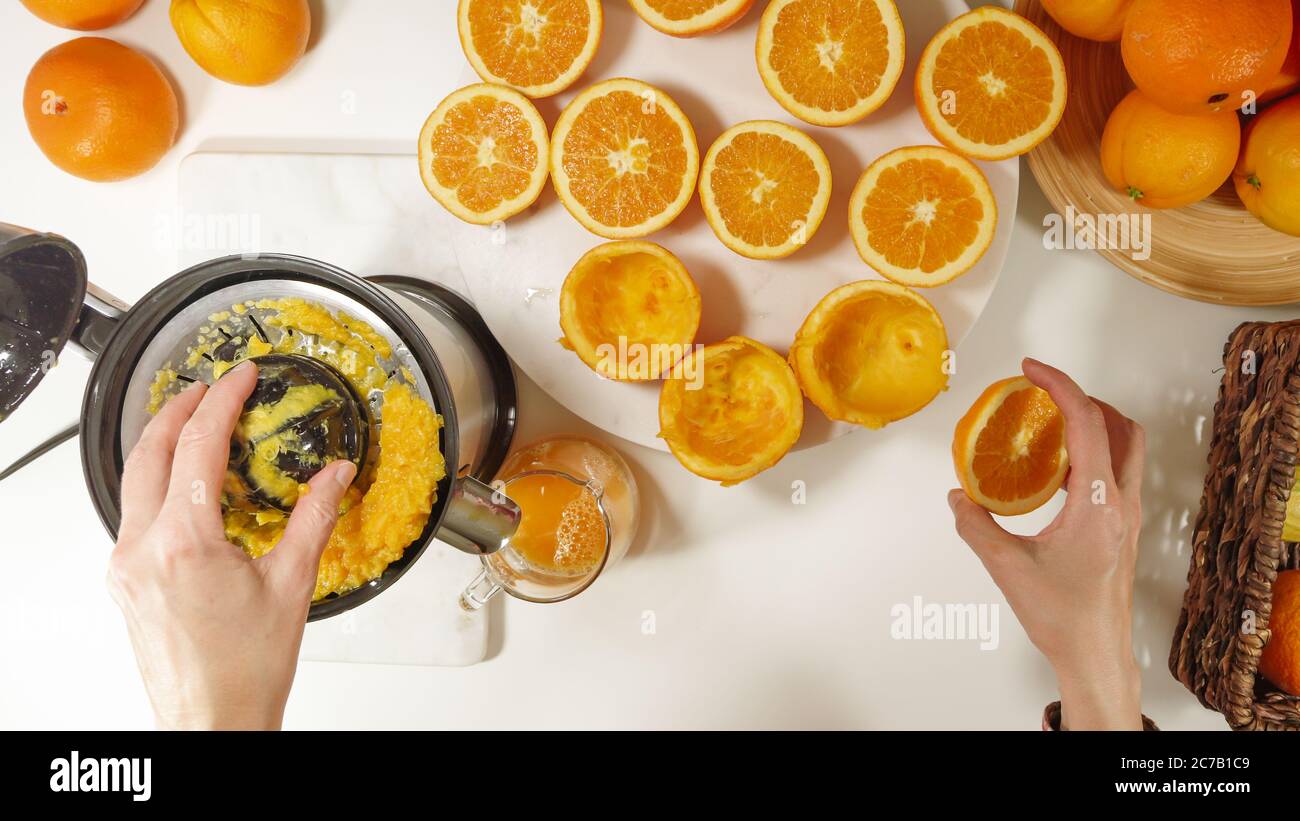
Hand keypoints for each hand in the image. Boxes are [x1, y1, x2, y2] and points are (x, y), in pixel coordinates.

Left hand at [107, 361, 356, 729]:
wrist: (213, 722)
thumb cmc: (247, 670)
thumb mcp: (292, 585)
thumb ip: (313, 519)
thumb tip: (336, 475)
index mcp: (183, 543)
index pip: (197, 448)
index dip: (222, 402)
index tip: (240, 377)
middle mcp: (142, 550)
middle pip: (147, 454)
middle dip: (176, 410)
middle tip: (208, 387)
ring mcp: (126, 567)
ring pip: (133, 484)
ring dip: (162, 447)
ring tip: (195, 426)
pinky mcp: (126, 583)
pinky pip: (134, 516)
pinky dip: (158, 487)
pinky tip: (187, 489)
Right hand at [948, 358, 1145, 729]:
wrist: (1095, 652)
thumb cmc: (1062, 615)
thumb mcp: (1006, 566)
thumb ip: (976, 525)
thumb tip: (958, 496)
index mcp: (1097, 503)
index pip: (1087, 424)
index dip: (1060, 386)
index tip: (1031, 370)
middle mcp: (1121, 503)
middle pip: (1122, 426)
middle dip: (1085, 399)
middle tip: (1046, 394)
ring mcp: (1128, 516)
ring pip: (1127, 449)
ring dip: (1096, 424)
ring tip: (1053, 424)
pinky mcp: (1124, 529)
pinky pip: (1117, 474)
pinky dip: (1094, 454)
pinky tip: (1057, 472)